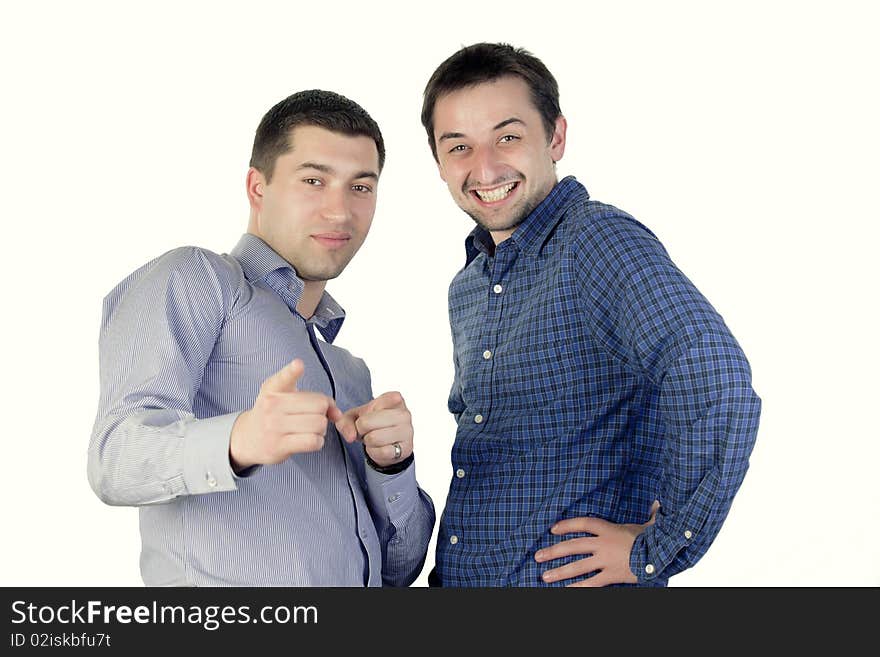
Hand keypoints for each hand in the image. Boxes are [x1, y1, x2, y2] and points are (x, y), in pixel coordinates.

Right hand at [229, 359, 340, 471]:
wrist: (247, 437)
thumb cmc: (273, 413)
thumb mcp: (285, 396)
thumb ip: (314, 397)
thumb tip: (338, 413)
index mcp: (273, 388)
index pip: (284, 377)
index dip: (293, 370)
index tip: (298, 365)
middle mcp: (272, 405)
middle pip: (319, 405)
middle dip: (323, 413)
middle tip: (313, 417)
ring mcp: (275, 426)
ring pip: (318, 424)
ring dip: (321, 429)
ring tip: (310, 429)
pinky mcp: (279, 446)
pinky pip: (313, 441)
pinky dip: (317, 441)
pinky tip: (309, 440)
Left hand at [334, 391, 413, 467]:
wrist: (388, 443)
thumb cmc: (373, 423)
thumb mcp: (356, 416)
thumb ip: (344, 421)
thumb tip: (350, 436)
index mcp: (395, 399)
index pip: (369, 407)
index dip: (363, 416)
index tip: (370, 417)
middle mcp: (404, 413)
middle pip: (366, 423)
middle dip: (362, 429)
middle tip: (368, 430)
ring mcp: (408, 431)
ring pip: (373, 438)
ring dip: (368, 441)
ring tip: (374, 438)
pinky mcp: (406, 448)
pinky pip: (381, 452)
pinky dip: (374, 452)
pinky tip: (379, 447)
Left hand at [534, 500, 659, 586]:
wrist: (662, 554)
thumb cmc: (655, 538)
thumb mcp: (648, 523)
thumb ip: (649, 514)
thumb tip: (657, 503)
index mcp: (608, 528)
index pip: (582, 524)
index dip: (566, 525)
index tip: (552, 529)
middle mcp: (603, 544)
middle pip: (573, 546)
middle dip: (554, 551)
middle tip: (538, 555)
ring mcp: (606, 560)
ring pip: (578, 566)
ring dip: (560, 571)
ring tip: (544, 576)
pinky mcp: (611, 575)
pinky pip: (591, 584)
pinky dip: (578, 588)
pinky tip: (565, 591)